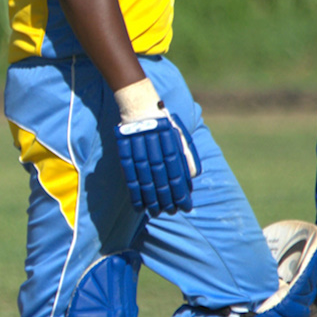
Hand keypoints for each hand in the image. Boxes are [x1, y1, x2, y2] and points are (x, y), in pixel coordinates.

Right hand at [114, 79, 200, 215]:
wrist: (138, 103)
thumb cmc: (162, 121)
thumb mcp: (179, 133)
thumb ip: (186, 154)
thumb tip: (192, 176)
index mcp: (170, 141)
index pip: (177, 172)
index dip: (180, 191)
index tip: (185, 206)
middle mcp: (154, 145)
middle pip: (161, 178)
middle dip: (167, 198)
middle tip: (172, 213)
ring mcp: (137, 148)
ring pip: (145, 178)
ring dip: (151, 199)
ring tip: (156, 212)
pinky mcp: (123, 150)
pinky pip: (129, 175)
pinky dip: (134, 192)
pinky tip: (138, 204)